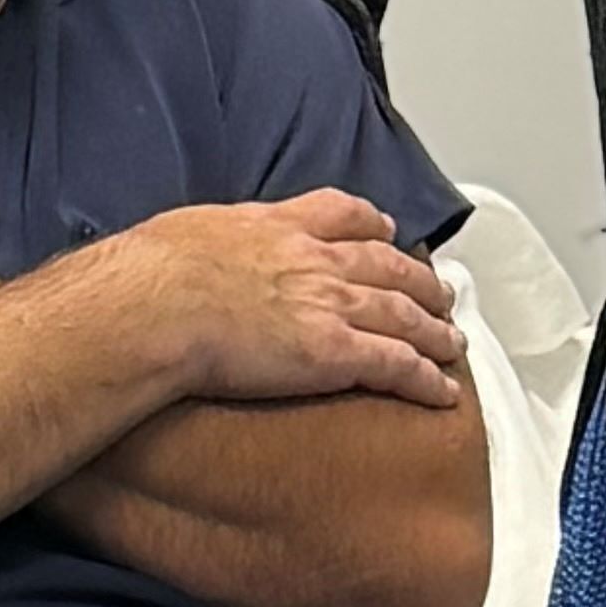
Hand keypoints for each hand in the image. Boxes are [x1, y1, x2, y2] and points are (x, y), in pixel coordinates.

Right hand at [115, 192, 473, 414]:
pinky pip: (397, 365)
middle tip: (439, 293)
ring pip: (404, 314)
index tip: (388, 232)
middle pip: (388, 265)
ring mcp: (331, 304)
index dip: (373, 226)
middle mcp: (316, 259)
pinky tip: (442, 391)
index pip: (343, 215)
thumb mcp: (186, 233)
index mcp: (279, 226)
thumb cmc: (153, 276)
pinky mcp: (335, 352)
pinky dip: (426, 379)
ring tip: (451, 343)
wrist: (157, 306)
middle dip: (420, 280)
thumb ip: (208, 242)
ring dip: (434, 330)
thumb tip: (188, 255)